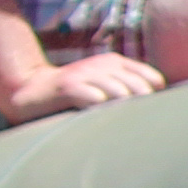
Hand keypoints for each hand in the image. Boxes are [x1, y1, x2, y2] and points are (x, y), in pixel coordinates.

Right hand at [0, 50, 163, 121]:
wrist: (32, 89)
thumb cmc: (74, 92)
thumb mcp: (102, 83)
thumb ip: (126, 89)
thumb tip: (155, 110)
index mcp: (115, 62)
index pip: (152, 78)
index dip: (155, 98)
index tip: (149, 115)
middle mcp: (103, 65)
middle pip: (139, 87)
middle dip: (144, 106)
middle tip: (141, 125)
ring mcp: (84, 74)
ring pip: (119, 92)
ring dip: (124, 108)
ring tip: (125, 125)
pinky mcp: (67, 87)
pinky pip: (92, 97)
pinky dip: (99, 107)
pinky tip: (99, 117)